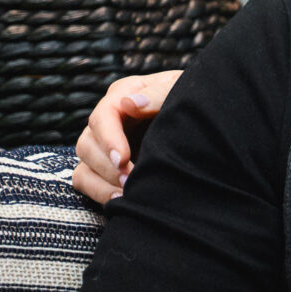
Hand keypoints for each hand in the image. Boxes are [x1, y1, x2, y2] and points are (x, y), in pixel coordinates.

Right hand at [70, 70, 181, 203]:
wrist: (205, 121)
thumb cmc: (192, 102)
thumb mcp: (180, 91)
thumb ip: (158, 94)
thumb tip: (130, 104)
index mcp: (125, 94)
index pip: (103, 116)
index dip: (109, 139)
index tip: (123, 159)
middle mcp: (109, 119)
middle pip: (88, 143)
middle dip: (108, 166)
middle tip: (132, 181)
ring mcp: (104, 143)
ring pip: (84, 163)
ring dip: (104, 181)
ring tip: (130, 192)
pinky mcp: (104, 165)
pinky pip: (85, 180)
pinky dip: (99, 192)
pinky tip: (122, 200)